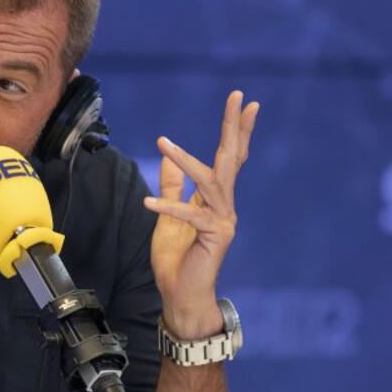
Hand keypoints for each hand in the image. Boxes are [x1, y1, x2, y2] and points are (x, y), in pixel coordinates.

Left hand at [143, 91, 258, 338]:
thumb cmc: (177, 259)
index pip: (228, 158)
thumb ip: (172, 188)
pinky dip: (168, 207)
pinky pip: (190, 216)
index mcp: (215, 199)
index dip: (235, 130)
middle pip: (231, 159)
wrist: (181, 295)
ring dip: (185, 161)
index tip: (244, 102)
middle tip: (239, 97)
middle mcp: (225, 206)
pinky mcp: (214, 237)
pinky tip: (147, 203)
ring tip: (163, 143)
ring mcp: (223, 221)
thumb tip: (169, 159)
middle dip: (234, 127)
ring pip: (209, 181)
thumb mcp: (168, 216)